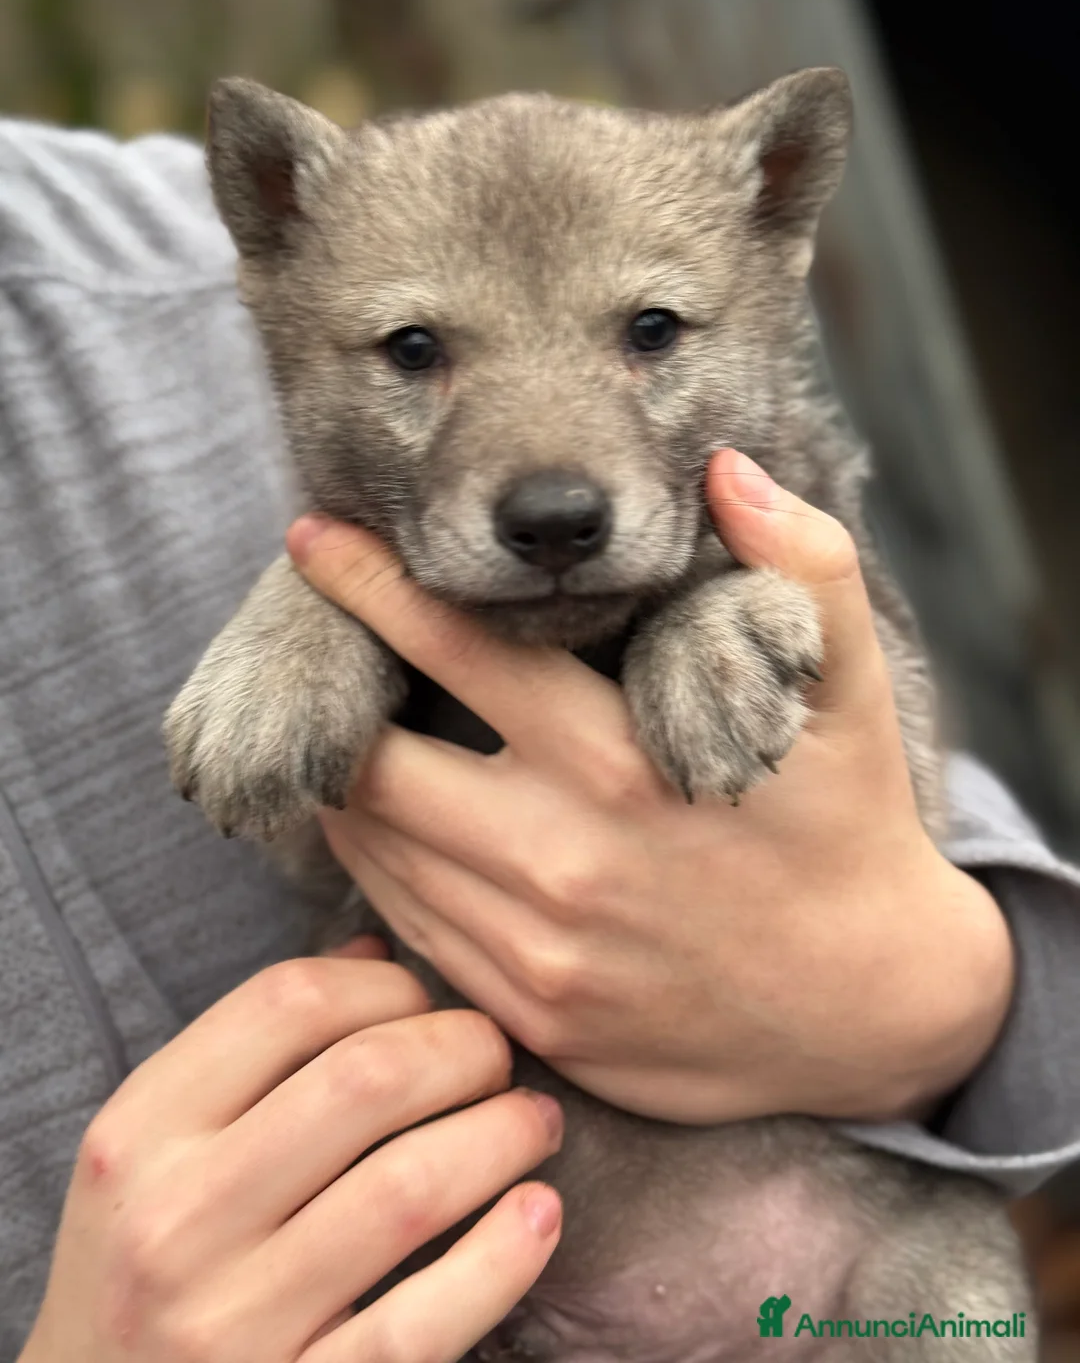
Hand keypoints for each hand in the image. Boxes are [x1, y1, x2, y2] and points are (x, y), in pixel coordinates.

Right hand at [19, 951, 561, 1362]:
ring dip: (503, 1135)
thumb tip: (377, 951)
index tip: (426, 1003)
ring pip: (411, 1189)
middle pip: (368, 1079)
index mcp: (142, 1133)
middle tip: (499, 1057)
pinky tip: (538, 1214)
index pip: (289, 1002)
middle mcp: (178, 1220)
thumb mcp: (156, 1147)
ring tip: (533, 1123)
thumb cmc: (143, 1262)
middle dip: (465, 1048)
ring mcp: (234, 1322)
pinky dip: (503, 1257)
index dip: (388, 984)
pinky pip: (424, 1322)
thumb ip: (255, 1049)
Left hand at [285, 450, 1013, 1125]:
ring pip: (377, 854)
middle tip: (315, 659)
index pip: (459, 650)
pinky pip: (408, 930)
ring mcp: (538, 952)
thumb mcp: (848, 690)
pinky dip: (378, 872)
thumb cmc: (849, 828)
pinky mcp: (531, 1016)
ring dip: (344, 786)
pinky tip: (384, 832)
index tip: (312, 537)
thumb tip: (726, 468)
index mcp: (624, 762)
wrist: (868, 1013)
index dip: (371, 586)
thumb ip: (801, 563)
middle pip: (378, 765)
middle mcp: (562, 860)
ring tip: (336, 735)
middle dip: (331, 702)